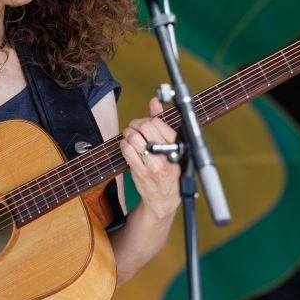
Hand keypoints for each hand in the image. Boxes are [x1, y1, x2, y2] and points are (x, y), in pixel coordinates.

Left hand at [119, 96, 180, 220]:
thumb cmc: (168, 169)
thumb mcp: (170, 145)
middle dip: (135, 124)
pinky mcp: (141, 172)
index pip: (157, 122)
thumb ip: (161, 122)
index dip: (146, 120)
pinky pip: (127, 151)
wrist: (164, 198)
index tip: (143, 124)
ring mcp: (153, 164)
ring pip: (134, 138)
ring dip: (127, 134)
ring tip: (129, 137)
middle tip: (133, 128)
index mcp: (176, 145)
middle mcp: (166, 154)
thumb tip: (154, 101)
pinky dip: (123, 145)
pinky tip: (126, 147)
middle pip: (145, 127)